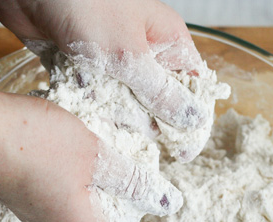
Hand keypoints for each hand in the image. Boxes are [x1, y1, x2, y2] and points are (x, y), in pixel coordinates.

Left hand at [0, 0, 207, 158]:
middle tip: (134, 142)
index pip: (191, 88)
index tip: (182, 155)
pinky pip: (89, 95)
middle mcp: (141, 52)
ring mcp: (109, 58)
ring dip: (111, 116)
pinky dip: (84, 106)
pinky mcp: (79, 64)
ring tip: (104, 129)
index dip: (191, 122)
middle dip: (146, 124)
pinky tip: (79, 116)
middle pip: (155, 101)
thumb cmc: (86, 4)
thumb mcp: (129, 55)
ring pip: (120, 102)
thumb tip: (194, 120)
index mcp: (165, 42)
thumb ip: (160, 92)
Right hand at [0, 63, 181, 221]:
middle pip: (99, 202)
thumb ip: (132, 180)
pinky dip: (61, 163)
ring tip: (82, 135)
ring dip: (84, 164)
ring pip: (75, 190)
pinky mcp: (15, 195)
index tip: (128, 151)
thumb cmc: (39, 142)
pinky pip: (52, 183)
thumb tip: (167, 202)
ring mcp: (31, 214)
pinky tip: (57, 139)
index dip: (133, 179)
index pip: (125, 213)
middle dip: (108, 171)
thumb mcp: (97, 156)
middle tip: (107, 139)